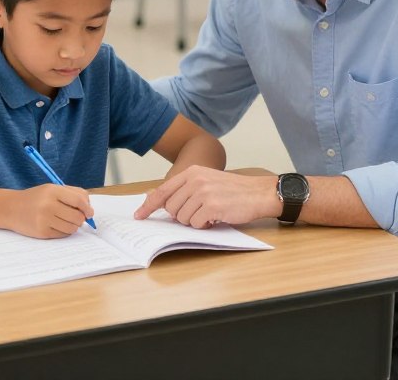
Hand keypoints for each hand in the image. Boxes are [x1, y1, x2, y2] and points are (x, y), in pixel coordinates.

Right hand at [13, 184, 93, 238]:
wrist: (11, 208)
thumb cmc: (36, 198)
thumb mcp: (52, 189)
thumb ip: (73, 194)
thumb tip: (89, 209)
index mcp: (52, 191)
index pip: (78, 201)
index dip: (87, 208)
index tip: (89, 213)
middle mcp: (48, 205)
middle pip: (77, 217)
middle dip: (81, 219)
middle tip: (77, 217)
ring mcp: (44, 220)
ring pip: (72, 228)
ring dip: (73, 226)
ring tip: (65, 221)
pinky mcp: (42, 232)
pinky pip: (63, 235)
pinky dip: (64, 231)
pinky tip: (56, 225)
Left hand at [134, 166, 279, 227]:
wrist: (258, 192)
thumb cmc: (232, 190)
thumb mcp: (206, 182)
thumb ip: (183, 189)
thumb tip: (155, 198)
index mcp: (192, 172)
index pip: (163, 190)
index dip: (148, 205)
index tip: (139, 215)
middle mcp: (195, 180)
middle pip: (171, 208)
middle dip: (181, 216)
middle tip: (199, 213)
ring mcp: (203, 192)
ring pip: (182, 218)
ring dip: (194, 221)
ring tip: (210, 213)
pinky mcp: (212, 206)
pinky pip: (196, 224)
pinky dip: (204, 225)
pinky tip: (216, 217)